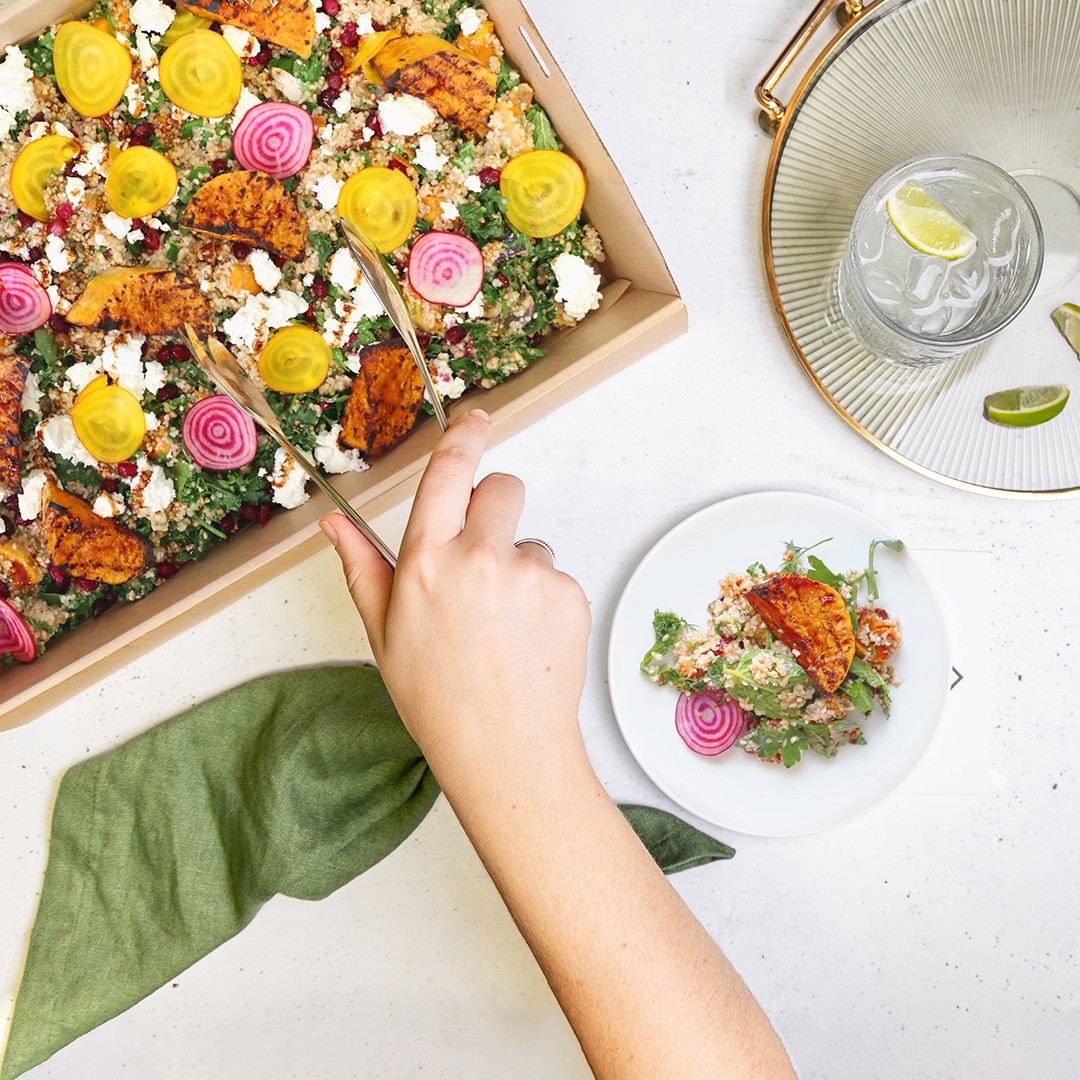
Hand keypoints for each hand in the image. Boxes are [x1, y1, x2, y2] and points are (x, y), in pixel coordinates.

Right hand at [320, 410, 591, 789]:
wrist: (504, 749)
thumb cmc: (437, 697)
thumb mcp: (384, 632)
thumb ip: (361, 567)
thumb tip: (332, 524)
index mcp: (427, 562)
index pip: (449, 473)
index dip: (465, 436)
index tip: (478, 418)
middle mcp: (480, 559)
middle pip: (503, 488)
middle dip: (495, 506)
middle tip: (484, 553)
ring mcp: (531, 576)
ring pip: (532, 540)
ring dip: (518, 564)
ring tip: (502, 623)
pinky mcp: (569, 595)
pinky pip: (555, 574)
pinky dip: (543, 597)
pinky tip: (526, 638)